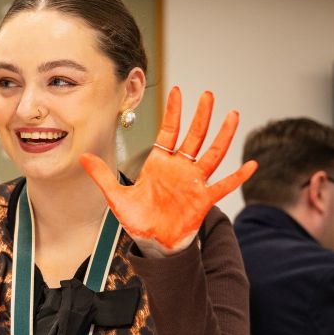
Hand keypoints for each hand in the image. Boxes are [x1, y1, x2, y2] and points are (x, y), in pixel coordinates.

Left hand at [80, 87, 256, 255]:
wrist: (153, 244)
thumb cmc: (138, 220)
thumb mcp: (116, 197)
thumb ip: (102, 176)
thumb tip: (82, 157)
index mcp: (160, 163)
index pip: (169, 131)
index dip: (174, 112)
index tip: (177, 90)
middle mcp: (179, 168)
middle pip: (194, 136)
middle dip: (201, 115)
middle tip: (207, 94)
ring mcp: (194, 182)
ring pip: (212, 153)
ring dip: (222, 135)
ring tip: (232, 114)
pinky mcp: (203, 199)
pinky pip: (224, 186)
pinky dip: (238, 176)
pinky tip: (251, 165)